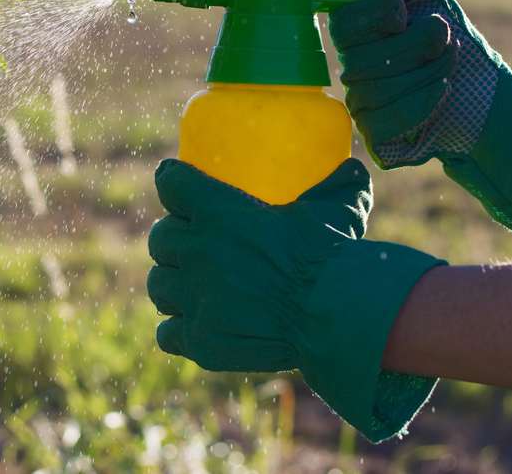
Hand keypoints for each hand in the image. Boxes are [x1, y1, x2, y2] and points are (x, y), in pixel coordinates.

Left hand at [147, 157, 444, 441]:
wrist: (334, 313)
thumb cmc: (334, 253)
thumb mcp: (339, 206)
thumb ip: (338, 184)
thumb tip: (351, 170)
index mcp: (218, 211)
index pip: (171, 184)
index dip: (173, 183)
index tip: (177, 185)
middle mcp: (197, 251)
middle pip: (160, 238)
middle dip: (173, 239)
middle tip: (192, 245)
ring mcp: (194, 298)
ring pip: (159, 284)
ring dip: (172, 283)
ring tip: (190, 287)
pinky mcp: (200, 340)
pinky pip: (168, 332)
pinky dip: (179, 329)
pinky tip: (195, 326)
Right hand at [328, 0, 511, 229]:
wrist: (480, 87)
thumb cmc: (449, 37)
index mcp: (357, 32)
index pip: (341, 24)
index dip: (374, 17)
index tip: (403, 15)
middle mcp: (351, 68)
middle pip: (361, 60)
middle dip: (415, 46)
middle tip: (444, 40)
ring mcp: (360, 103)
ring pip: (374, 91)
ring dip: (426, 72)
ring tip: (450, 63)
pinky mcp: (375, 134)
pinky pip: (382, 123)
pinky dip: (419, 104)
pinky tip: (441, 90)